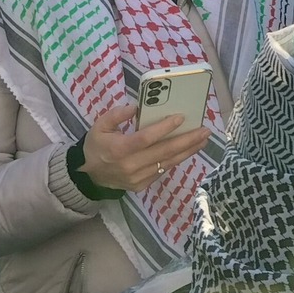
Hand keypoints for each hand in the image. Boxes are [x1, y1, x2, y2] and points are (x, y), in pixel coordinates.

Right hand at [78, 104, 211, 192]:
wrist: (89, 175)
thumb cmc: (96, 145)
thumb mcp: (99, 125)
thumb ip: (116, 115)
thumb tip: (136, 107)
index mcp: (119, 149)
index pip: (146, 138)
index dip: (164, 129)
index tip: (181, 118)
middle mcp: (130, 165)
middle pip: (164, 152)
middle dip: (187, 140)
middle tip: (204, 130)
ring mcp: (138, 178)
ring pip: (167, 163)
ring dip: (188, 151)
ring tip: (202, 140)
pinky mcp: (142, 185)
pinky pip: (163, 170)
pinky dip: (176, 160)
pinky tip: (187, 150)